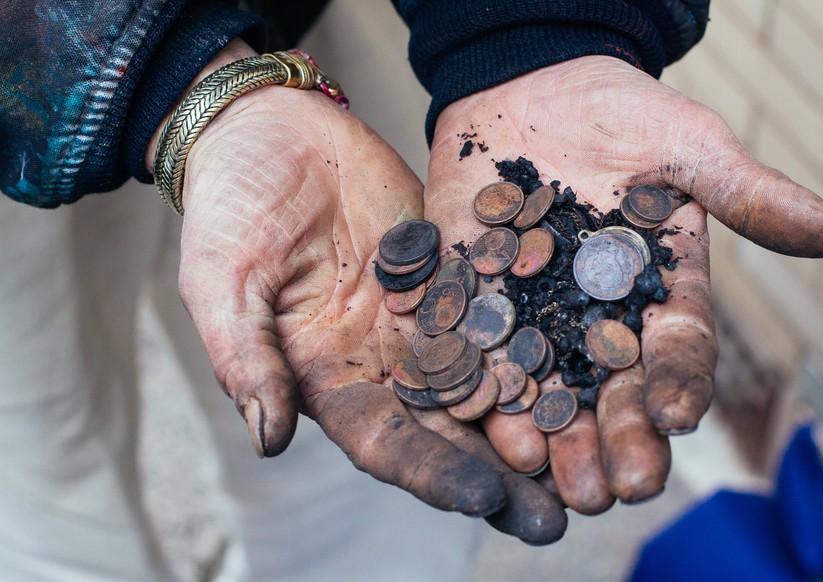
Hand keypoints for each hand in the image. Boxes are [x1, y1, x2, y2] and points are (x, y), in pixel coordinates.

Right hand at [150, 40, 565, 543]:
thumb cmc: (230, 206)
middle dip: (498, 474)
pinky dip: (538, 344)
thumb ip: (243, 355)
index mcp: (329, 378)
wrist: (270, 131)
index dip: (431, 472)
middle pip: (447, 429)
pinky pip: (500, 312)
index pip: (385, 441)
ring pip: (485, 381)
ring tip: (588, 458)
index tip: (483, 499)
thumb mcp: (221, 279)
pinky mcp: (452, 274)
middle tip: (555, 517)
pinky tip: (585, 366)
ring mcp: (423, 319)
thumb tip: (268, 439)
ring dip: (531, 423)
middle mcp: (383, 361)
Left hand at [426, 56, 822, 510]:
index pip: (673, 349)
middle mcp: (591, 315)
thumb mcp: (686, 146)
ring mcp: (526, 309)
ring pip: (538, 383)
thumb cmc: (618, 112)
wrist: (530, 86)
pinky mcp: (465, 292)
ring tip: (543, 475)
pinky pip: (465, 341)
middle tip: (617, 487)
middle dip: (612, 437)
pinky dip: (467, 378)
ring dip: (541, 432)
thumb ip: (746, 192)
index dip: (677, 384)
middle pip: (607, 387)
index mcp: (652, 291)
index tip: (676, 418)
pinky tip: (468, 415)